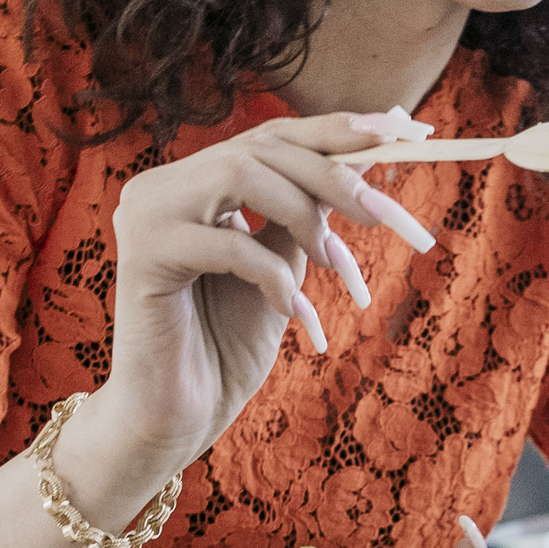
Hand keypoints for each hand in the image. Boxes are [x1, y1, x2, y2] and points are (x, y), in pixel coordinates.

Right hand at [95, 112, 437, 476]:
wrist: (177, 417)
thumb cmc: (225, 348)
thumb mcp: (281, 270)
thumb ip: (302, 219)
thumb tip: (362, 167)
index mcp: (196, 182)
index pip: (273, 136)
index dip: (339, 130)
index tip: (406, 132)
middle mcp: (164, 186)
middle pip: (262, 147)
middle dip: (336, 177)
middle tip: (389, 217)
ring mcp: (146, 214)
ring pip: (241, 173)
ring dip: (304, 216)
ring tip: (332, 266)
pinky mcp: (142, 256)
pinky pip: (228, 244)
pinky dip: (274, 278)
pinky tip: (295, 315)